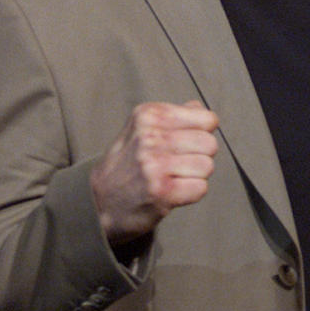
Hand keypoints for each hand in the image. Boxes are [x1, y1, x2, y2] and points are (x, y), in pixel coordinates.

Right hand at [90, 101, 219, 243]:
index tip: (182, 144)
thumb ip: (174, 116)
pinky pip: (201, 188)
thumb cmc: (128, 163)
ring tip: (172, 178)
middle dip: (200, 156)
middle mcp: (150, 137)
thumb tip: (201, 109)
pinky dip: (190, 193)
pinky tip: (171, 192)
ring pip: (207, 166)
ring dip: (195, 176)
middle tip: (177, 165)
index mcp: (149, 115)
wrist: (98, 201)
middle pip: (210, 144)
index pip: (208, 119)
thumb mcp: (143, 128)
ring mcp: (154, 165)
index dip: (202, 134)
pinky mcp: (160, 191)